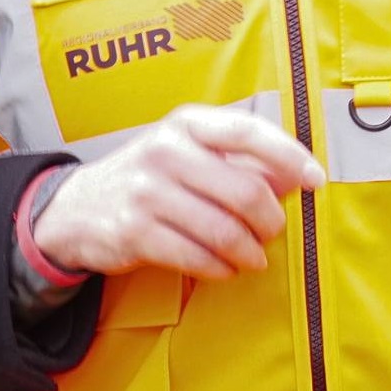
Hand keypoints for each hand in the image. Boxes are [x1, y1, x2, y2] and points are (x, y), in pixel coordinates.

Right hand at [33, 104, 323, 280]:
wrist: (75, 208)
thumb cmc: (151, 176)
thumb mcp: (191, 152)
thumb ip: (242, 160)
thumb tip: (296, 178)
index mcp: (187, 123)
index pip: (249, 132)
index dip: (290, 156)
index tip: (315, 180)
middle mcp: (165, 151)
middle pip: (245, 190)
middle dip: (270, 220)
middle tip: (274, 232)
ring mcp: (146, 191)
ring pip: (223, 229)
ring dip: (249, 250)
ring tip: (254, 256)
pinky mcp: (133, 232)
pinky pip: (195, 256)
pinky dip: (220, 267)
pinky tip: (226, 267)